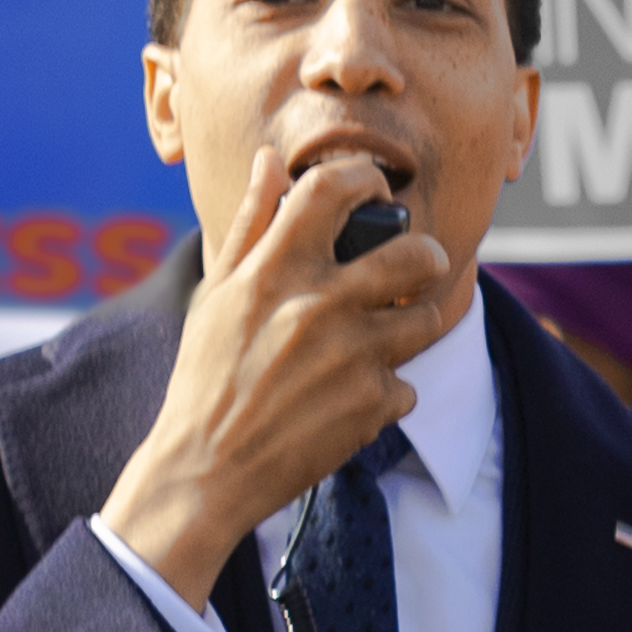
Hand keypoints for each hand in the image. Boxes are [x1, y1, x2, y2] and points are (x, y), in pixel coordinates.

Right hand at [97, 144, 459, 598]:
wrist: (205, 470)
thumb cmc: (206, 377)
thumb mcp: (218, 293)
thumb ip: (250, 223)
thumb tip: (269, 162)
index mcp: (276, 269)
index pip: (337, 188)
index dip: (367, 179)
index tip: (373, 195)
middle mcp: (319, 304)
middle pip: (416, 253)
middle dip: (424, 256)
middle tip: (411, 268)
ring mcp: (352, 357)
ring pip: (426, 319)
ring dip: (409, 326)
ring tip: (377, 339)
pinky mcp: (371, 406)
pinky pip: (406, 386)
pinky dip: (385, 393)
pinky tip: (349, 398)